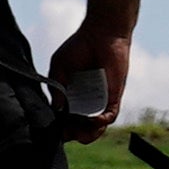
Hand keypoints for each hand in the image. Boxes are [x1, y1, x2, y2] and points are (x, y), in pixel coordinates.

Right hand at [45, 16, 134, 133]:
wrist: (102, 33)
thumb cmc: (79, 46)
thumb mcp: (59, 66)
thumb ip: (55, 87)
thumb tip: (56, 109)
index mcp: (70, 96)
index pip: (64, 120)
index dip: (59, 128)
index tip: (54, 128)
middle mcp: (85, 101)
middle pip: (79, 128)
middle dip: (72, 135)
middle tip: (66, 132)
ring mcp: (100, 101)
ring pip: (95, 128)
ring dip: (87, 134)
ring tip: (79, 132)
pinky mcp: (114, 97)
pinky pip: (109, 116)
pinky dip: (101, 122)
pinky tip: (93, 120)